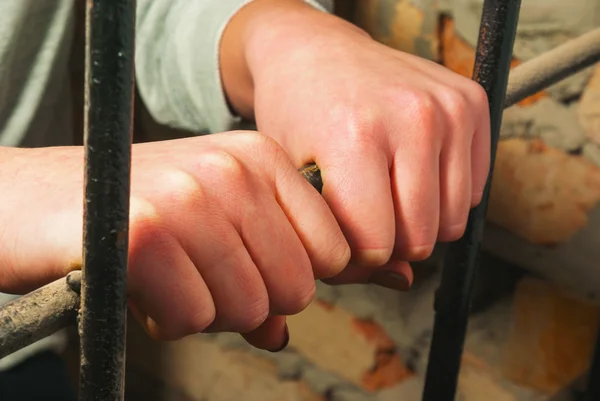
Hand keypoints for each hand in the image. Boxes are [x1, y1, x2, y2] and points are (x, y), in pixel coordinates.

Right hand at [0, 131, 349, 349]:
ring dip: (205, 311)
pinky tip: (141, 286)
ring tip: (166, 279)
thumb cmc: (129, 212)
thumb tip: (283, 333)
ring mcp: (189, 197)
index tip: (252, 275)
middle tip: (200, 282)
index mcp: (260, 157)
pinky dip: (168, 319)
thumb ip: (257, 271)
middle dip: (249, 304)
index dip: (294, 280)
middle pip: (296, 287)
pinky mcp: (145, 234)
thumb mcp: (208, 226)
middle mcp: (232, 169)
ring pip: (249, 308)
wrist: (31, 198)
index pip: (333, 250)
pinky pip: (194, 318)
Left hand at [224, 0, 489, 283]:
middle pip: (418, 239)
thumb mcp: (294, 180)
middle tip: (362, 213)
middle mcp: (411, 117)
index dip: (353, 253)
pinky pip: (473, 192)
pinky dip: (442, 195)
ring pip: (451, 221)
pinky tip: (409, 170)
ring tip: (384, 191)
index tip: (340, 234)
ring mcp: (448, 107)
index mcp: (354, 136)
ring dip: (418, 221)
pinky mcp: (472, 102)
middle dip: (387, 241)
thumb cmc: (296, 113)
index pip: (374, 244)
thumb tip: (401, 278)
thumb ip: (338, 240)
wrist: (315, 51)